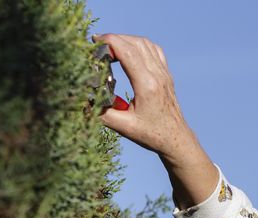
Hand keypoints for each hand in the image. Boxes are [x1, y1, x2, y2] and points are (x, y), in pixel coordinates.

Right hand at [92, 33, 204, 163]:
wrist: (175, 139)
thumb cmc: (151, 135)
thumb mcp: (123, 127)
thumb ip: (101, 113)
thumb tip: (81, 101)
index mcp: (147, 86)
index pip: (128, 53)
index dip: (111, 41)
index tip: (95, 41)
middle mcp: (158, 76)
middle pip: (135, 44)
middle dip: (115, 38)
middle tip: (98, 44)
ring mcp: (164, 74)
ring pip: (145, 44)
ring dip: (127, 40)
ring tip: (110, 46)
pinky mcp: (166, 75)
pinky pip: (154, 50)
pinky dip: (139, 45)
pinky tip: (129, 50)